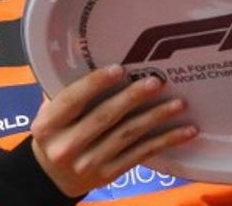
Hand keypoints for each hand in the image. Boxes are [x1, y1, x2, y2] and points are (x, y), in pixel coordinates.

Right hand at [30, 65, 196, 197]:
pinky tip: (185, 131)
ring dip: (156, 118)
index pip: (72, 100)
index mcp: (48, 125)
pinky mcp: (110, 174)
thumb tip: (86, 54)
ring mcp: (90, 163)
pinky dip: (165, 141)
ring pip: (128, 135)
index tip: (119, 69)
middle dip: (133, 98)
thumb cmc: (54, 133)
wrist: (51, 177)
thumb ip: (63, 89)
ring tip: (178, 103)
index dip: (95, 83)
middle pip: (104, 117)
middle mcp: (67, 146)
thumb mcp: (47, 112)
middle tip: (156, 81)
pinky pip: (141, 154)